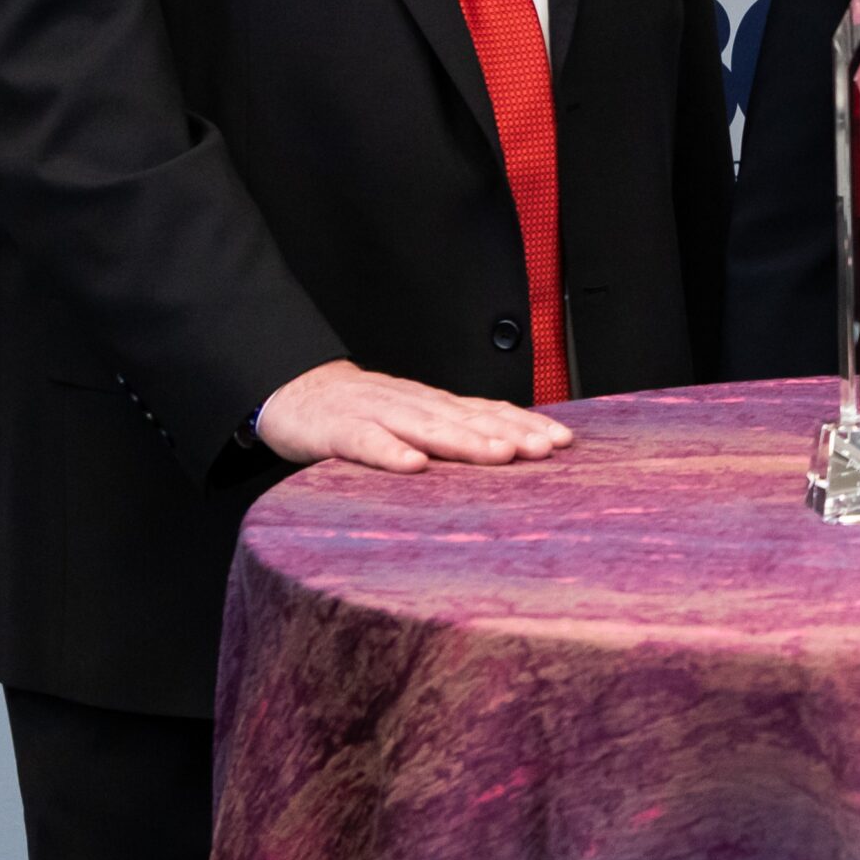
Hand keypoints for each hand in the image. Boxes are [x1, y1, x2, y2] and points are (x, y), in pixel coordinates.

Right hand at [256, 359, 574, 472]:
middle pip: (467, 419)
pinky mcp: (339, 430)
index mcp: (435, 404)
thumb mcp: (414, 420)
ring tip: (500, 455)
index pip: (488, 411)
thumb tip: (510, 453)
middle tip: (545, 449)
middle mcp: (414, 404)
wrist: (297, 392)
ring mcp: (377, 414)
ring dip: (465, 441)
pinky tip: (414, 467)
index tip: (562, 441)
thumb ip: (453, 433)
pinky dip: (391, 453)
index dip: (525, 423)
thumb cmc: (364, 413)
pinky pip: (367, 443)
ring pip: (427, 427)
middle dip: (509, 433)